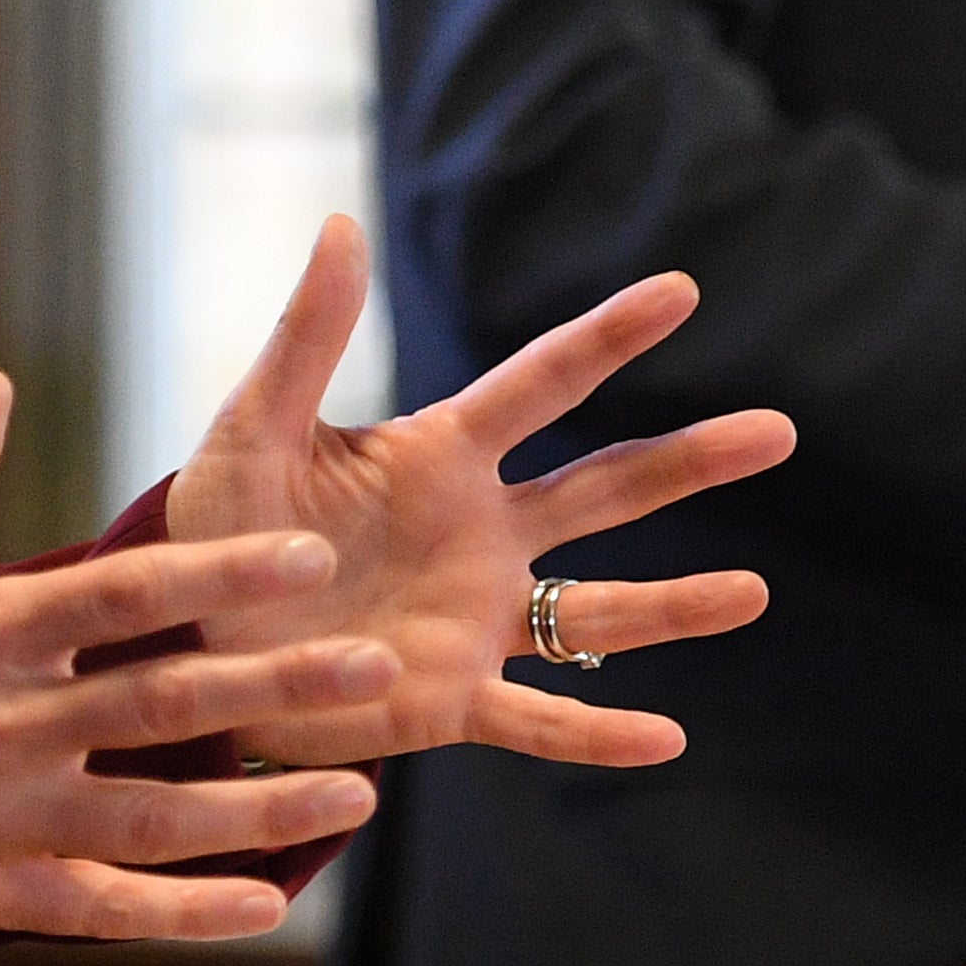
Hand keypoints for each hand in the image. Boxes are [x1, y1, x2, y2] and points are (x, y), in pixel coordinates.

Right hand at [0, 376, 398, 942]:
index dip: (224, 569)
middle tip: (377, 665)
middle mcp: (3, 723)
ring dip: (266, 806)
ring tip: (359, 792)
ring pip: (159, 813)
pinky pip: (104, 910)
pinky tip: (266, 905)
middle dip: (282, 681)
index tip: (310, 554)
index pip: (126, 589)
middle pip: (169, 697)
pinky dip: (187, 913)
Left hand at [159, 217, 788, 772]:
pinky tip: (666, 740)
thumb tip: (337, 225)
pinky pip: (539, 721)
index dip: (608, 336)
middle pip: (606, 488)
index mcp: (439, 456)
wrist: (188, 644)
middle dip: (690, 461)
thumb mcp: (251, 429)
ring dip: (674, 604)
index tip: (679, 290)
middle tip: (776, 432)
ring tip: (752, 595)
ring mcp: (477, 618)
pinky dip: (599, 733)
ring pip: (597, 610)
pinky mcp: (452, 699)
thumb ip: (304, 339)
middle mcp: (480, 532)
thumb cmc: (219, 525)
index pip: (542, 383)